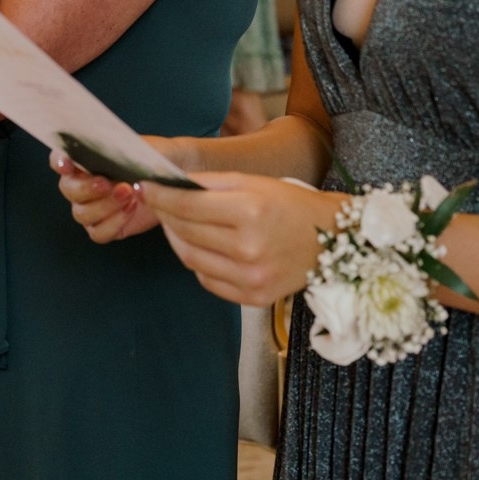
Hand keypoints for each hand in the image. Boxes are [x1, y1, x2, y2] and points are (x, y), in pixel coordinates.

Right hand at [50, 136, 193, 243]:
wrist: (174, 175)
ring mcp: (91, 208)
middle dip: (87, 188)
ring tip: (130, 194)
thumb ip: (114, 147)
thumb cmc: (151, 156)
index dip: (59, 162)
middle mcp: (81, 185)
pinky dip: (114, 223)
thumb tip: (102, 150)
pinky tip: (131, 209)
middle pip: (69, 190)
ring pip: (82, 214)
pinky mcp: (106, 227)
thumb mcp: (135, 145)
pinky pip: (98, 233)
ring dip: (105, 206)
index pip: (59, 160)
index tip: (68, 163)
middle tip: (109, 183)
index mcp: (82, 160)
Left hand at [140, 172, 343, 308]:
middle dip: (165, 214)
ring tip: (176, 223)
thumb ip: (212, 184)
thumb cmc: (292, 205)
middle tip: (158, 202)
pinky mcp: (253, 297)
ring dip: (176, 239)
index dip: (160, 196)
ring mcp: (251, 277)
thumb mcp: (255, 182)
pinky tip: (200, 245)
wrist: (333, 241)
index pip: (187, 206)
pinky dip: (197, 262)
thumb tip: (172, 184)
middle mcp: (249, 248)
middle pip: (185, 232)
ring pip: (190, 258)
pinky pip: (207, 280)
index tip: (145, 187)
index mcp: (251, 211)